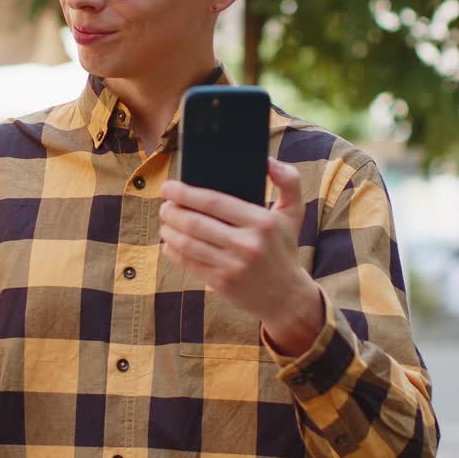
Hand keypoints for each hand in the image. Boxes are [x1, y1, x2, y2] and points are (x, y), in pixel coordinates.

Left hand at [160, 158, 323, 355]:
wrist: (287, 297)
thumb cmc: (284, 248)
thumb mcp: (294, 212)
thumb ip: (288, 181)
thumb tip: (267, 160)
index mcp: (262, 222)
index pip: (214, 202)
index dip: (185, 193)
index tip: (168, 186)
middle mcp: (247, 244)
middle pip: (195, 223)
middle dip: (171, 211)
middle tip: (164, 205)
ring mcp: (233, 266)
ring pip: (187, 244)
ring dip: (169, 230)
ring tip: (165, 222)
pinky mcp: (221, 283)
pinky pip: (188, 263)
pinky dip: (173, 251)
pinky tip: (170, 243)